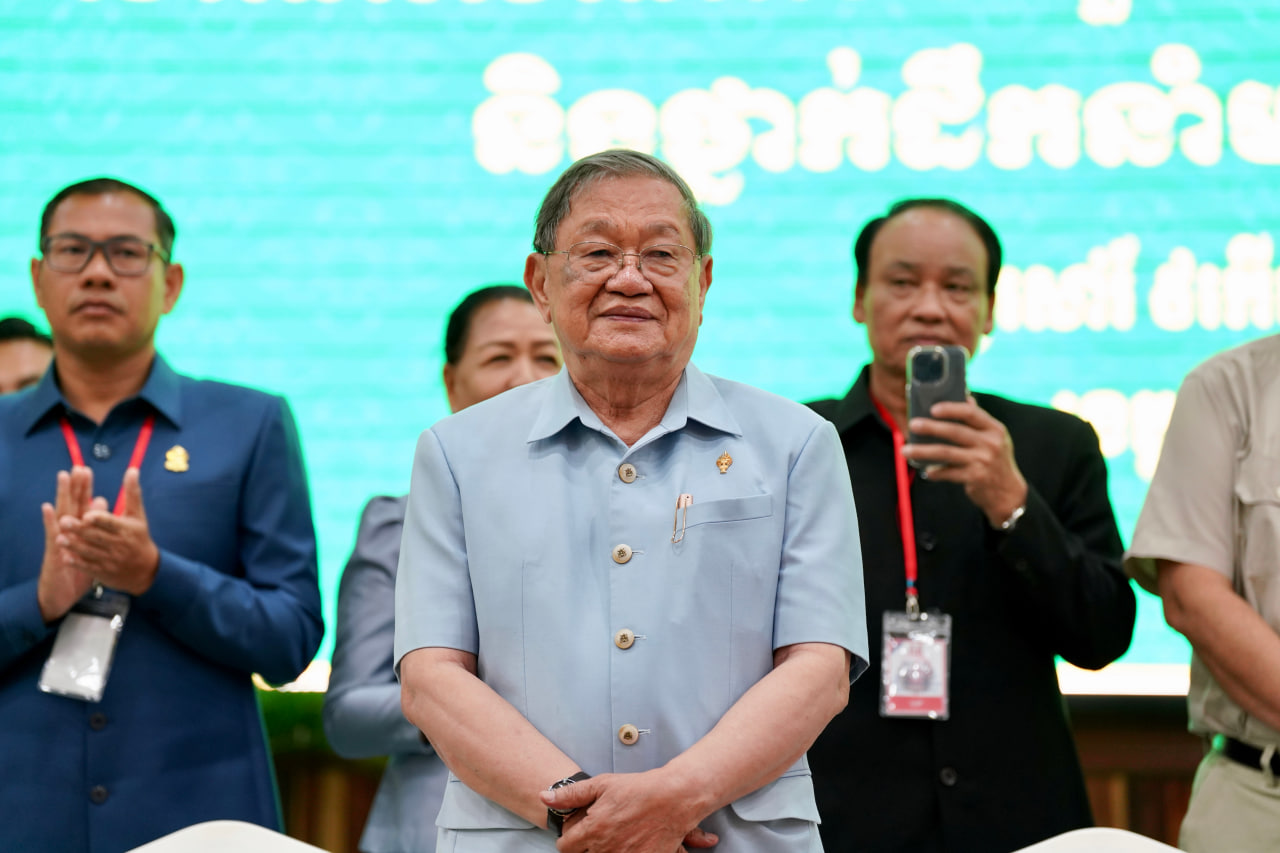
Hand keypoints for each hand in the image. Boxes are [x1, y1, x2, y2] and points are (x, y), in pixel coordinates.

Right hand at [37, 467, 95, 621]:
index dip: (83, 488)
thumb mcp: (90, 548)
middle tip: (77, 466)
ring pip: (61, 514)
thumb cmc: (78, 569)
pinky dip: (50, 521)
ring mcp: (59, 540)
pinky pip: (51, 535)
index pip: (81, 504)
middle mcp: (66, 531)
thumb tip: (102, 503)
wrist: (62, 593)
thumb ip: (95, 526)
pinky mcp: (54, 552)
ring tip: (63, 477)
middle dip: (75, 485)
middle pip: (71, 504)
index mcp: (77, 530)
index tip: (86, 470)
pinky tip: (49, 508)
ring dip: (62, 495)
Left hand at [57, 469, 159, 594]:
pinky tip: (65, 557)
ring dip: (74, 546)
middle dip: (80, 530)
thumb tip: (132, 469)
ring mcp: (110, 560)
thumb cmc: (138, 537)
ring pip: (90, 552)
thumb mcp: (138, 515)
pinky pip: (89, 567)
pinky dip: (77, 563)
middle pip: (97, 536)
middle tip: (64, 521)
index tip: (87, 514)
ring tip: (59, 538)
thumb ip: (132, 493)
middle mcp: (118, 545)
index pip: (111, 523)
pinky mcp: (103, 572)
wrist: (146, 569)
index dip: (99, 518)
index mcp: (126, 529)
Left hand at [543, 771, 717, 852]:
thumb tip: (544, 797)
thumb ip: (570, 794)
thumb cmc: (638, 789)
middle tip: (596, 836)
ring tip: (612, 840)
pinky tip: (627, 845)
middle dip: (585, 848)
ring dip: (603, 852)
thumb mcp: (602, 784)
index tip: (576, 835)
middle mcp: (606, 849)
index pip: (565, 848)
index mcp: (593, 830)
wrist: (674, 798)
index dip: (568, 840)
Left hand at [901, 397, 1027, 527]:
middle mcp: (990, 443)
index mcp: (994, 429)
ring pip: (946, 453)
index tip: (933, 408)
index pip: (971, 413)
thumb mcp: (994, 437)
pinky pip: (948, 473)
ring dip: (923, 451)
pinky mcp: (975, 478)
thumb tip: (963, 396)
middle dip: (931, 427)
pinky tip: (925, 471)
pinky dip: (935, 472)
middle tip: (912, 424)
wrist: (1008, 492)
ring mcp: (983, 461)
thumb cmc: (995, 460)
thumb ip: (978, 420)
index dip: (951, 408)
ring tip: (905, 450)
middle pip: (955, 432)